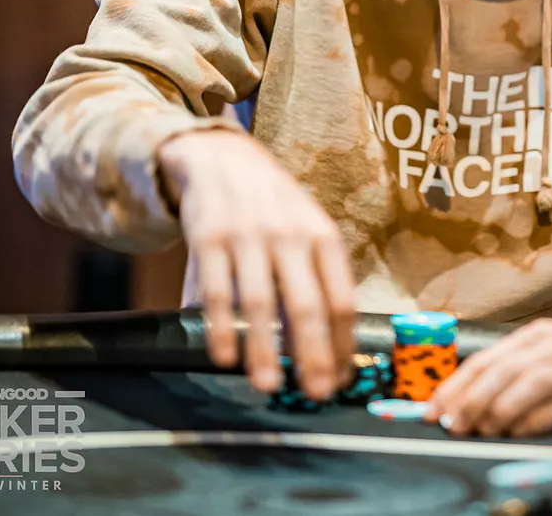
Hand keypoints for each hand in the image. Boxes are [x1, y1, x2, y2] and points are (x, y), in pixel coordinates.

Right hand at [158, 129, 355, 401]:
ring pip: (260, 303)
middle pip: (308, 305)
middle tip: (316, 394)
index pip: (342, 298)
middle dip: (313, 354)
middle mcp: (291, 235)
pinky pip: (217, 291)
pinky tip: (224, 357)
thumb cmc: (274, 208)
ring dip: (263, 349)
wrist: (222, 158)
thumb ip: (315, 281)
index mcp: (323, 236)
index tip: (340, 378)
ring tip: (268, 385)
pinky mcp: (208, 237)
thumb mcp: (306, 232)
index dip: (343, 343)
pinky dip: (221, 327)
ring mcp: (249, 235)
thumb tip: (326, 348)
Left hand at [426, 319, 551, 437]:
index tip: (432, 410)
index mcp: (538, 334)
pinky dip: (541, 417)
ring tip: (484, 428)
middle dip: (472, 398)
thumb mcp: (550, 358)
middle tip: (454, 425)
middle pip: (505, 368)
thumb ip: (514, 374)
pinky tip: (523, 431)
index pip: (487, 358)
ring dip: (503, 407)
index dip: (455, 384)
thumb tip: (466, 403)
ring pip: (533, 381)